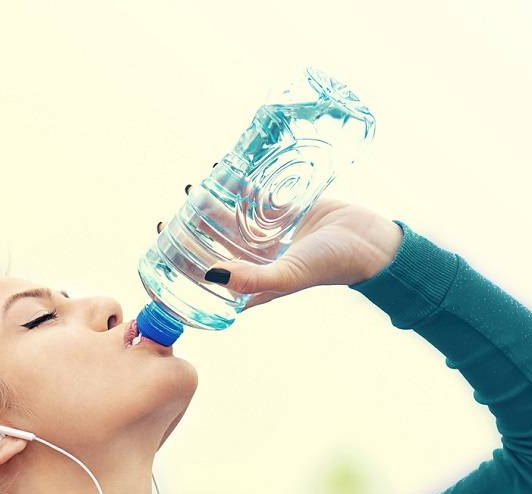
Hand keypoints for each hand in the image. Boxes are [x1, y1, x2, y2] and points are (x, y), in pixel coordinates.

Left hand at [157, 176, 401, 311]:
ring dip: (211, 206)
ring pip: (231, 220)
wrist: (369, 239)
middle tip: (169, 220)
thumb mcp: (287, 275)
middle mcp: (259, 261)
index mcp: (255, 283)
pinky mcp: (285, 211)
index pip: (211, 280)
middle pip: (215, 246)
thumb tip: (210, 274)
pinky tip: (220, 171)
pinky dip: (237, 185)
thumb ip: (250, 278)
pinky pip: (254, 197)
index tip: (163, 255)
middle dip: (191, 234)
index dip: (185, 270)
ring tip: (192, 190)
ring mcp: (271, 235)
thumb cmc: (331, 265)